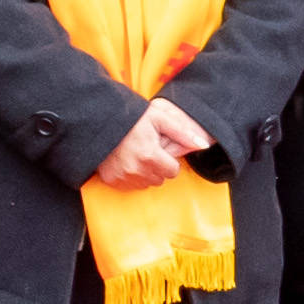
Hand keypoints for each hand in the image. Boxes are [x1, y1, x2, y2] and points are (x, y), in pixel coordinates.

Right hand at [96, 98, 211, 188]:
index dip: (169, 159)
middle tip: (147, 149)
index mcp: (150, 155)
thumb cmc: (132, 117)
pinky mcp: (111, 180)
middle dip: (158, 166)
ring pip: (146, 183)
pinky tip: (126, 161)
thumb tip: (203, 145)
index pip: (173, 171)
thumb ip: (183, 133)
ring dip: (145, 172)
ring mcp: (122, 176)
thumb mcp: (159, 118)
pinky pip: (130, 185)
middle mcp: (136, 170)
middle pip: (160, 179)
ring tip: (136, 154)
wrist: (100, 120)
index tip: (159, 148)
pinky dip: (131, 176)